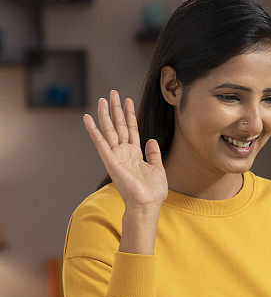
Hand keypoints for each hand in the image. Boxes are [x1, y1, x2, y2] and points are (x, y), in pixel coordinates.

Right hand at [83, 90, 167, 211]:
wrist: (147, 204)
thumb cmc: (153, 191)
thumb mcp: (157, 168)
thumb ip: (153, 154)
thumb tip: (151, 140)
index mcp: (135, 153)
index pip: (131, 129)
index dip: (129, 114)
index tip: (127, 100)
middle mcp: (124, 152)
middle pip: (119, 125)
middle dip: (116, 109)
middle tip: (112, 92)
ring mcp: (116, 155)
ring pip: (109, 130)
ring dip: (105, 114)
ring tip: (103, 99)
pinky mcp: (110, 160)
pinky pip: (100, 142)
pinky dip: (93, 130)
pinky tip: (87, 118)